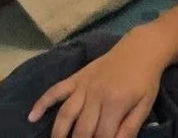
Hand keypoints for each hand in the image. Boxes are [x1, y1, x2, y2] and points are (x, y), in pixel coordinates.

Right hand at [29, 28, 168, 137]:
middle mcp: (95, 95)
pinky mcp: (77, 77)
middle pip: (82, 131)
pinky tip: (32, 116)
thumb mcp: (144, 106)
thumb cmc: (145, 80)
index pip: (102, 137)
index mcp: (115, 103)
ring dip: (58, 134)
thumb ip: (130, 129)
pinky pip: (56, 90)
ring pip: (65, 114)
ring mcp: (84, 85)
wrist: (141, 48)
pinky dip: (43, 102)